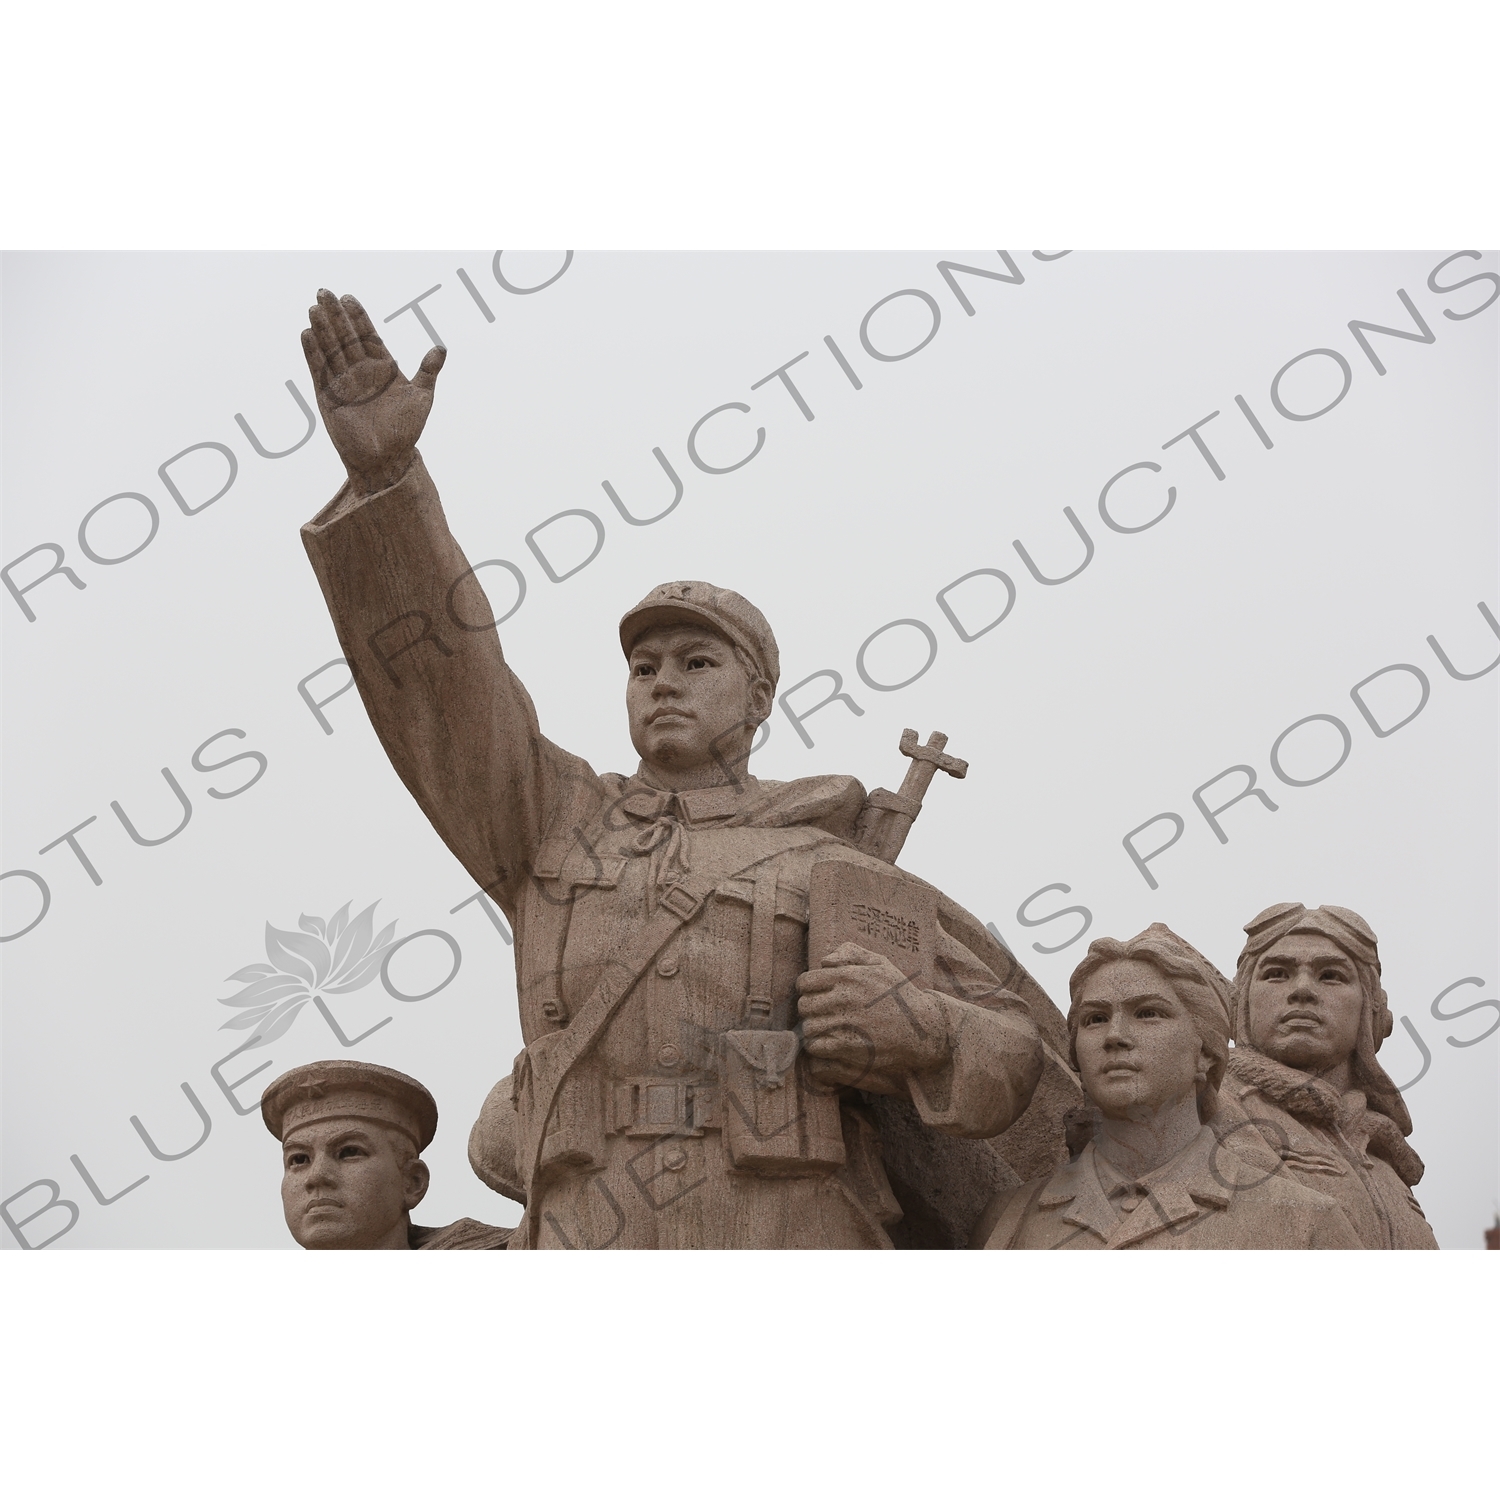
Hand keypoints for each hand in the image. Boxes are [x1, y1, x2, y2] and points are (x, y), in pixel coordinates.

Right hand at [300, 288, 445, 496]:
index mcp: (382, 367)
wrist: (387, 459)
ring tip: (314, 308)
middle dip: (336, 315)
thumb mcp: (422, 398)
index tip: (349, 297)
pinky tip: (306, 334)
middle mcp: (360, 371)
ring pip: (330, 349)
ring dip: (322, 329)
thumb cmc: (406, 430)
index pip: (367, 334)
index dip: (358, 316)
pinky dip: (313, 353)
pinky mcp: (328, 397)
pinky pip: (318, 371)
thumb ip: (428, 371)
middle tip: (325, 292)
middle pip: (345, 336)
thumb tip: (440, 347)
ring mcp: (343, 382)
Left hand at [795, 942, 950, 1090]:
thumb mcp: (881, 964)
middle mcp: (845, 999)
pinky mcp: (850, 1047)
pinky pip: (817, 1047)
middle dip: (810, 1009)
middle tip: (822, 1013)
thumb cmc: (899, 995)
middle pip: (804, 1006)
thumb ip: (851, 953)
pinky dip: (818, 1046)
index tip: (817, 994)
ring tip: (826, 1028)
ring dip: (814, 1028)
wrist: (922, 1029)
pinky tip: (829, 1043)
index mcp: (848, 976)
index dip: (808, 989)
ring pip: (809, 1027)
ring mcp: (847, 1024)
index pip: (805, 982)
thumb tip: (823, 962)